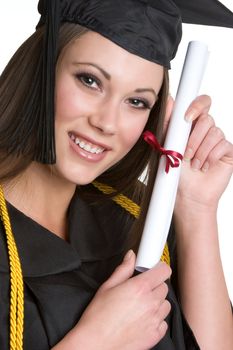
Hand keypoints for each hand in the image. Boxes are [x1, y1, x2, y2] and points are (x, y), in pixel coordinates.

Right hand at [73, 251, 170, 349]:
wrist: (96, 343)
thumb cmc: (98, 317)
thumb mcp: (107, 286)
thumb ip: (123, 269)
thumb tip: (131, 257)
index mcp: (140, 287)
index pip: (164, 271)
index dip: (159, 268)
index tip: (154, 270)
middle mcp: (151, 302)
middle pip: (164, 287)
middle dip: (155, 285)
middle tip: (141, 290)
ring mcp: (155, 319)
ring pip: (166, 304)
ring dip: (157, 302)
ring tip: (141, 306)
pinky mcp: (155, 334)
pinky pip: (163, 322)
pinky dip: (156, 319)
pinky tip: (143, 319)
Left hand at [170, 95, 232, 211]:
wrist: (186, 195)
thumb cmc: (175, 173)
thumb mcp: (167, 146)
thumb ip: (168, 123)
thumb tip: (169, 99)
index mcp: (191, 126)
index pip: (201, 104)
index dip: (196, 105)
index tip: (186, 118)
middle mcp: (206, 131)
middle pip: (207, 118)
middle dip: (193, 138)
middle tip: (185, 155)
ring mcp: (218, 141)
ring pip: (215, 132)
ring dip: (200, 151)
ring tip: (193, 165)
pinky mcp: (228, 152)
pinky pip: (223, 144)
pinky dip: (210, 157)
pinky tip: (204, 167)